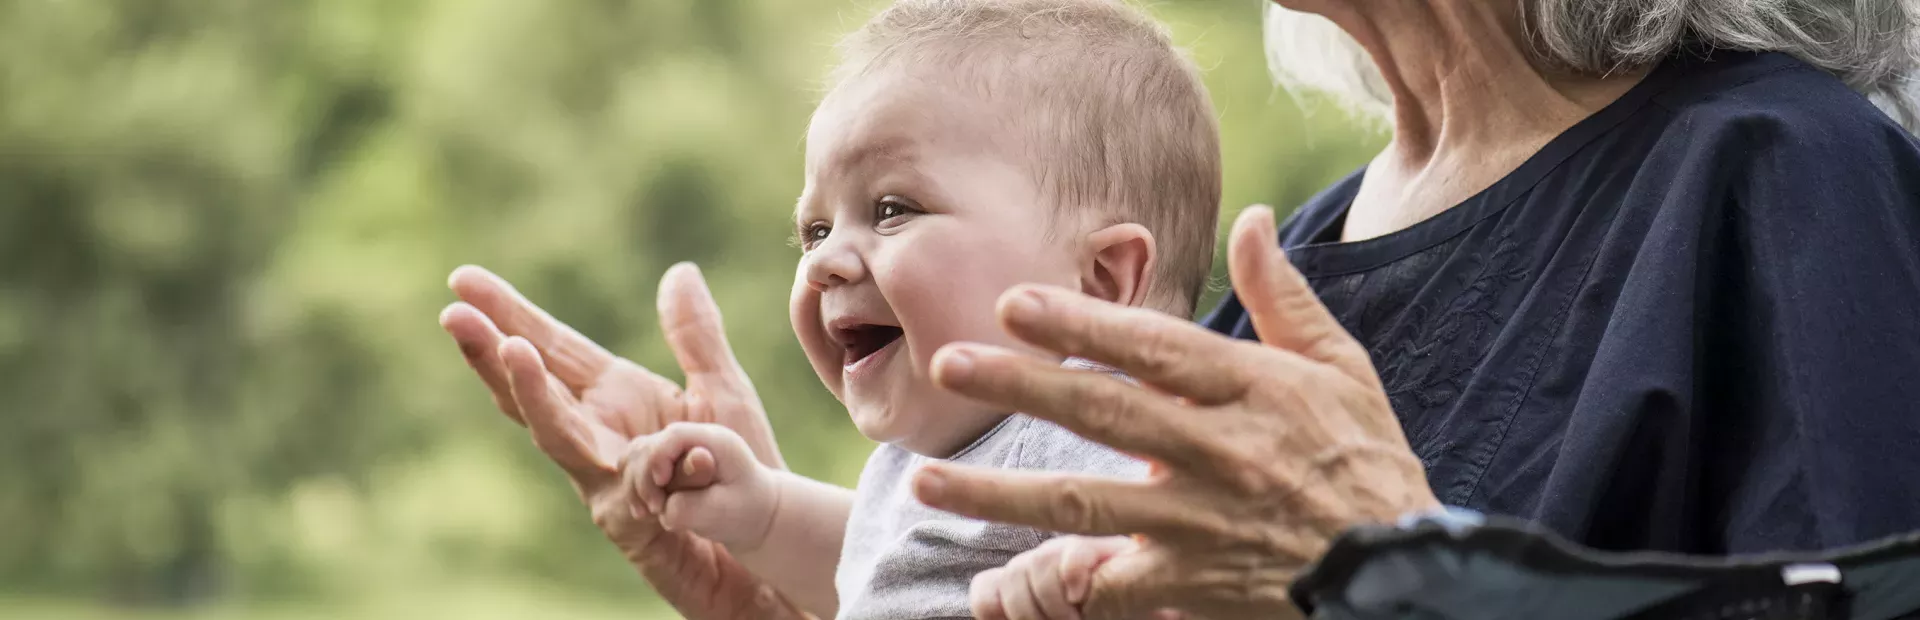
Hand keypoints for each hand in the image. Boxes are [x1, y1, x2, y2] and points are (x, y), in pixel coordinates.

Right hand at [440, 263, 804, 619]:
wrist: (766, 542)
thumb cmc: (740, 470)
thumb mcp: (723, 392)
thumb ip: (697, 337)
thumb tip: (679, 271)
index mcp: (615, 396)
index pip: (552, 347)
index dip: (509, 313)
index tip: (463, 279)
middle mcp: (597, 435)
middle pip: (535, 389)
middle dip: (492, 352)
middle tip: (452, 313)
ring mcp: (606, 481)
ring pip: (559, 438)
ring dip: (535, 396)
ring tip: (512, 351)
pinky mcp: (633, 523)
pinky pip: (633, 488)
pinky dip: (645, 469)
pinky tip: (651, 452)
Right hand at [621, 422, 779, 549]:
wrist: (755, 512)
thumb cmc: (746, 510)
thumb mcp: (726, 510)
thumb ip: (694, 507)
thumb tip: (666, 506)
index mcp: (715, 441)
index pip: (674, 436)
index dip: (658, 458)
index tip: (660, 484)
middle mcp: (692, 440)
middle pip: (649, 445)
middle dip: (643, 478)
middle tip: (655, 509)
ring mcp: (677, 450)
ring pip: (636, 456)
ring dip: (634, 485)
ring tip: (647, 513)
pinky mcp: (666, 464)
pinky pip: (635, 468)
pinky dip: (634, 488)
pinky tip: (643, 512)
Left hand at [911, 206, 1440, 618]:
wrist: (1397, 572)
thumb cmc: (1366, 463)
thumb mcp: (1340, 370)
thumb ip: (1282, 297)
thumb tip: (1253, 219)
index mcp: (1251, 390)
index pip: (1154, 349)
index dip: (1083, 324)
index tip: (1015, 302)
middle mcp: (1219, 453)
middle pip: (1105, 414)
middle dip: (1022, 386)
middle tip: (948, 363)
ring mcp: (1198, 525)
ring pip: (1084, 503)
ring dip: (998, 493)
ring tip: (926, 478)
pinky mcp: (1189, 585)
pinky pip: (1106, 587)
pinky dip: (1048, 584)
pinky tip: (987, 585)